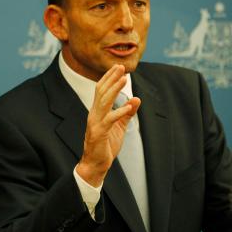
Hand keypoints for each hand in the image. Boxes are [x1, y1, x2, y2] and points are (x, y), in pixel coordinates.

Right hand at [76, 64, 140, 186]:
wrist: (95, 164)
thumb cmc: (106, 145)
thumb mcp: (120, 126)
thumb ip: (127, 113)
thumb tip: (137, 99)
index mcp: (97, 111)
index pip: (101, 90)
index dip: (109, 78)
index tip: (118, 67)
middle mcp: (94, 114)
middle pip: (101, 92)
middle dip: (111, 78)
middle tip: (121, 67)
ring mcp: (95, 123)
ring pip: (104, 102)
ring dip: (115, 89)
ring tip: (124, 79)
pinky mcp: (99, 133)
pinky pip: (110, 120)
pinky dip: (119, 112)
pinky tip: (129, 106)